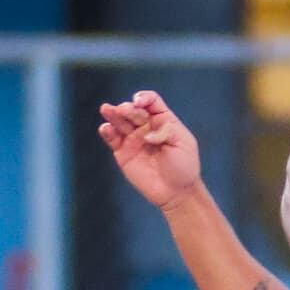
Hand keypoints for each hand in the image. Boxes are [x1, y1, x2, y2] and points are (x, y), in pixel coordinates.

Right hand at [98, 90, 204, 207]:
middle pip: (133, 110)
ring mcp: (133, 139)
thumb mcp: (183, 143)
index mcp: (163, 120)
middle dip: (128, 108)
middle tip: (123, 110)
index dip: (144, 98)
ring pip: (120, 122)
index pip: (151, 102)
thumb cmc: (184, 166)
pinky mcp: (123, 152)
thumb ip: (166, 131)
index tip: (139, 102)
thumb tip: (145, 134)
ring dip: (113, 114)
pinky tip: (105, 128)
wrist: (176, 192)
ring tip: (106, 109)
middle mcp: (146, 126)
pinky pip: (113, 139)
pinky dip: (107, 132)